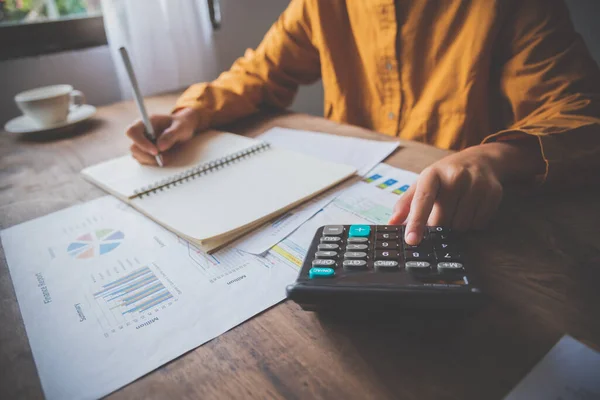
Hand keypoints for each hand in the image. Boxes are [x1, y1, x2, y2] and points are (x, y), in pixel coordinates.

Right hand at [126, 107, 201, 164]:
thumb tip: (160, 146)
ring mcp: (142, 142)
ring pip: (137, 155)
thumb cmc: (181, 125)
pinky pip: (143, 160)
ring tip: (165, 158)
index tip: (156, 151)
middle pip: (133, 147)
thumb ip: (171, 134)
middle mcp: (141, 132)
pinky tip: (163, 159)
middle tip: (161, 158)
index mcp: (146, 122)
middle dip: (147, 155)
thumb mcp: (181, 127)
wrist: (183, 128)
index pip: (132, 131)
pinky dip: (152, 162)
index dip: (141, 143)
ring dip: (150, 160)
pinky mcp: (145, 151)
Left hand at [388, 141, 544, 244]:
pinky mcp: (493, 193)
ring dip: (455, 225)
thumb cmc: (445, 176)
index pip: (422, 201)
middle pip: (442, 220)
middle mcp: (455, 176)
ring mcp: (476, 184)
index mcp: (432, 174)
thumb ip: (406, 204)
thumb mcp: (423, 183)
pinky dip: (472, 223)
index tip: (411, 240)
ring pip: (461, 225)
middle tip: (440, 212)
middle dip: (438, 224)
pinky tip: (470, 208)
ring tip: (456, 208)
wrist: (480, 160)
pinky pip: (478, 224)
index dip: (416, 222)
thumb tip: (391, 223)